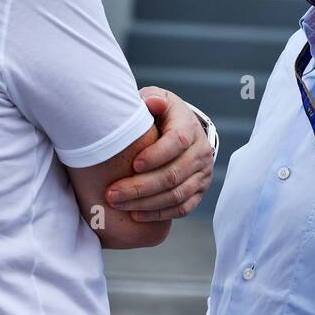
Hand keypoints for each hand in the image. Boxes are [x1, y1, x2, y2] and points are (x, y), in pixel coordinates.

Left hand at [104, 87, 213, 220]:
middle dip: (140, 187)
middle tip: (112, 194)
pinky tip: (135, 215)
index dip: (156, 155)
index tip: (133, 164)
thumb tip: (151, 103)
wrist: (182, 130)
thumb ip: (151, 99)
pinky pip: (181, 208)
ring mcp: (202, 174)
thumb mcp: (156, 99)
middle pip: (173, 174)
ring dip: (145, 203)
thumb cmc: (160, 114)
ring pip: (176, 195)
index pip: (178, 142)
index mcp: (189, 127)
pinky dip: (158, 214)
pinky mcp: (199, 191)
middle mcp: (200, 152)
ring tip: (118, 205)